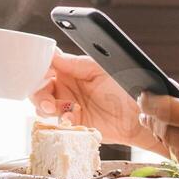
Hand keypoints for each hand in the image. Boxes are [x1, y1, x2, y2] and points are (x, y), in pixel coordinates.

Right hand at [29, 50, 167, 153]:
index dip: (38, 67)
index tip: (36, 71)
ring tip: (56, 109)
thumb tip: (53, 55)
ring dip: (45, 107)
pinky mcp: (74, 123)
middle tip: (47, 99)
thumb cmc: (126, 85)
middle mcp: (68, 86)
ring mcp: (70, 105)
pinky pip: (57, 123)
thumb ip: (76, 63)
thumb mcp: (101, 68)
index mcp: (72, 68)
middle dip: (38, 93)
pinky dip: (59, 121)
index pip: (47, 64)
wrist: (141, 113)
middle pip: (39, 87)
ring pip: (43, 106)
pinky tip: (70, 119)